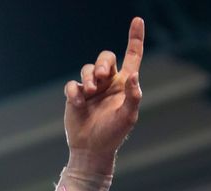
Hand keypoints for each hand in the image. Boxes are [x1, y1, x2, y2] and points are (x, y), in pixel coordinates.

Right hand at [63, 17, 144, 171]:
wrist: (92, 149)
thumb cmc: (114, 134)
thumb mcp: (128, 117)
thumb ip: (133, 96)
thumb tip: (133, 76)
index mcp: (125, 85)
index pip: (132, 56)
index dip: (135, 38)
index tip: (138, 20)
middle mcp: (109, 83)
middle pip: (105, 58)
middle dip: (102, 63)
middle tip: (102, 76)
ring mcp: (91, 88)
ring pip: (87, 69)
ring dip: (89, 77)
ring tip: (91, 92)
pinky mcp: (75, 95)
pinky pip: (72, 85)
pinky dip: (75, 92)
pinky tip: (78, 104)